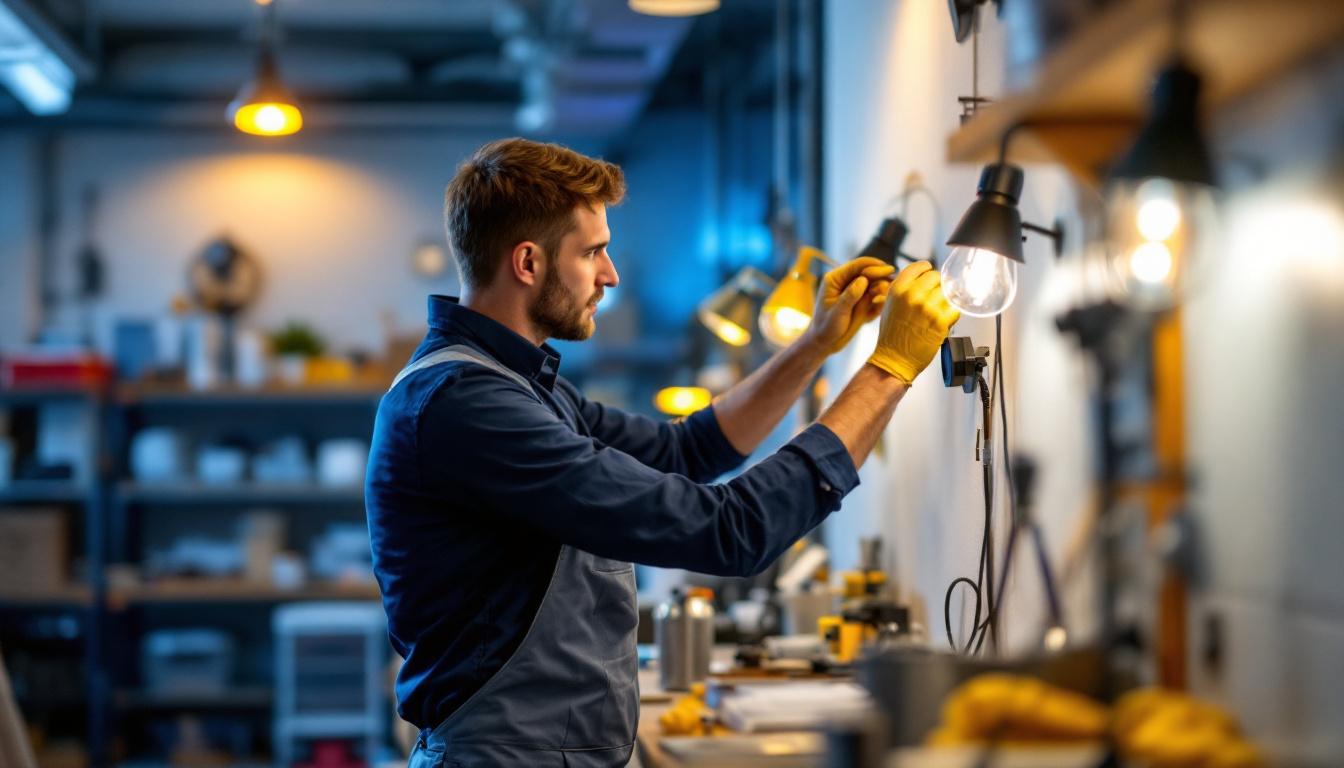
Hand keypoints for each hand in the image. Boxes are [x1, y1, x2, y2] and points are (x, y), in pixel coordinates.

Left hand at [801, 257, 895, 354]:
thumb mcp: (837, 313)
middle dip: (881, 277)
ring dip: (881, 290)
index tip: (888, 270)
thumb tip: (863, 279)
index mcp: (835, 279)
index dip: (874, 266)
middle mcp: (846, 282)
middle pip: (869, 272)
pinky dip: (879, 302)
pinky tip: (874, 312)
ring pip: (874, 284)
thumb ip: (850, 296)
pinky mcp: (861, 301)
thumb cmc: (826, 328)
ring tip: (878, 302)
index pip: (857, 265)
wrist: (825, 343)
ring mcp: (854, 291)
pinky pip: (875, 296)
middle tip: (892, 285)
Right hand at [867, 261, 959, 383]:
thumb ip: (904, 289)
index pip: (920, 267)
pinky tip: (943, 320)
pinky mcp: (940, 321)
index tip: (930, 273)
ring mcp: (927, 307)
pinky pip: (955, 308)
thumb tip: (921, 278)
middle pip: (936, 277)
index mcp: (898, 289)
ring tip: (936, 313)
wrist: (894, 359)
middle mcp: (912, 295)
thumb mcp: (889, 305)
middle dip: (937, 286)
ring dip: (945, 301)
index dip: (927, 269)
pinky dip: (952, 314)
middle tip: (933, 298)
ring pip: (947, 292)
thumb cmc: (891, 335)